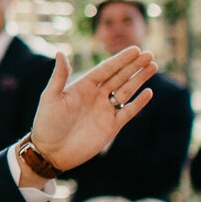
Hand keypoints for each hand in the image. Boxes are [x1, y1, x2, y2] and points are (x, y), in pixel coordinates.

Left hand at [15, 47, 159, 181]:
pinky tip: (148, 92)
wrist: (51, 152)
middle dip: (134, 66)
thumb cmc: (47, 123)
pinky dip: (139, 103)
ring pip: (127, 91)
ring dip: (139, 79)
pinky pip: (128, 112)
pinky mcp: (111, 126)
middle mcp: (96, 96)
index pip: (106, 69)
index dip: (120, 60)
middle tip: (149, 54)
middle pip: (120, 77)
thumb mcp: (51, 97)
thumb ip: (59, 76)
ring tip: (153, 66)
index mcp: (82, 86)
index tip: (135, 50)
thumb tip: (60, 52)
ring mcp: (105, 110)